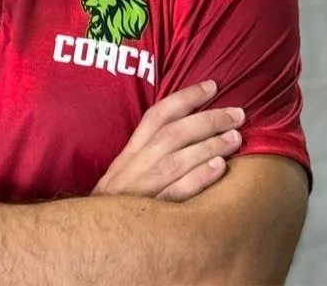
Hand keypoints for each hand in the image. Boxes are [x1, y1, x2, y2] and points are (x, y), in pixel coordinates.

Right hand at [92, 80, 244, 201]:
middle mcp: (134, 165)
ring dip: (209, 145)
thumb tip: (188, 131)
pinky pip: (176, 192)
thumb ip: (150, 152)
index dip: (185, 98)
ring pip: (176, 159)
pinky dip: (198, 178)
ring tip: (236, 138)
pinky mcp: (150, 213)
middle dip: (207, 119)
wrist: (89, 240)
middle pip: (172, 134)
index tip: (212, 86)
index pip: (157, 115)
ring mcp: (141, 188)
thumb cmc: (118, 205)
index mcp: (130, 152)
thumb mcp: (126, 172)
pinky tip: (220, 167)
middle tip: (237, 114)